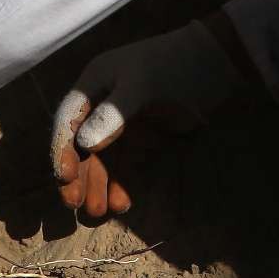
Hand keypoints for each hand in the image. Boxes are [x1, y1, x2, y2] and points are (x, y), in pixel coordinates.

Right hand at [50, 18, 241, 220]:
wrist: (216, 64)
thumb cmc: (174, 65)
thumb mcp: (142, 83)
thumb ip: (113, 113)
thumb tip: (83, 143)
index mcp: (94, 85)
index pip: (68, 120)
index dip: (62, 149)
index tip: (64, 177)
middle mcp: (102, 105)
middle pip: (81, 146)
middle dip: (78, 175)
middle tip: (75, 204)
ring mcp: (123, 124)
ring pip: (102, 160)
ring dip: (98, 185)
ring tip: (99, 213)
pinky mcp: (144, 139)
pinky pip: (126, 165)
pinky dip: (121, 184)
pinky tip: (121, 203)